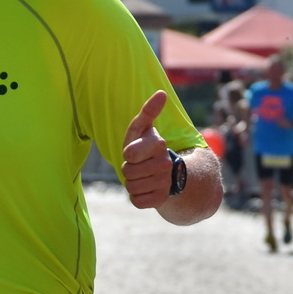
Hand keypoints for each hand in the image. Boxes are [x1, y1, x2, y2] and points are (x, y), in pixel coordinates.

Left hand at [121, 90, 172, 209]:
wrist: (163, 173)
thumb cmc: (145, 147)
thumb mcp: (143, 129)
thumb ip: (148, 111)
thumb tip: (161, 93)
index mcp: (159, 144)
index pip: (129, 154)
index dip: (127, 154)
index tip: (135, 151)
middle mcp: (165, 164)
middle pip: (127, 172)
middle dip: (128, 169)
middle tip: (138, 165)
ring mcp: (164, 183)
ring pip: (131, 187)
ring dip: (132, 183)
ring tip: (142, 176)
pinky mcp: (161, 200)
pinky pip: (136, 201)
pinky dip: (136, 196)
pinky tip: (145, 188)